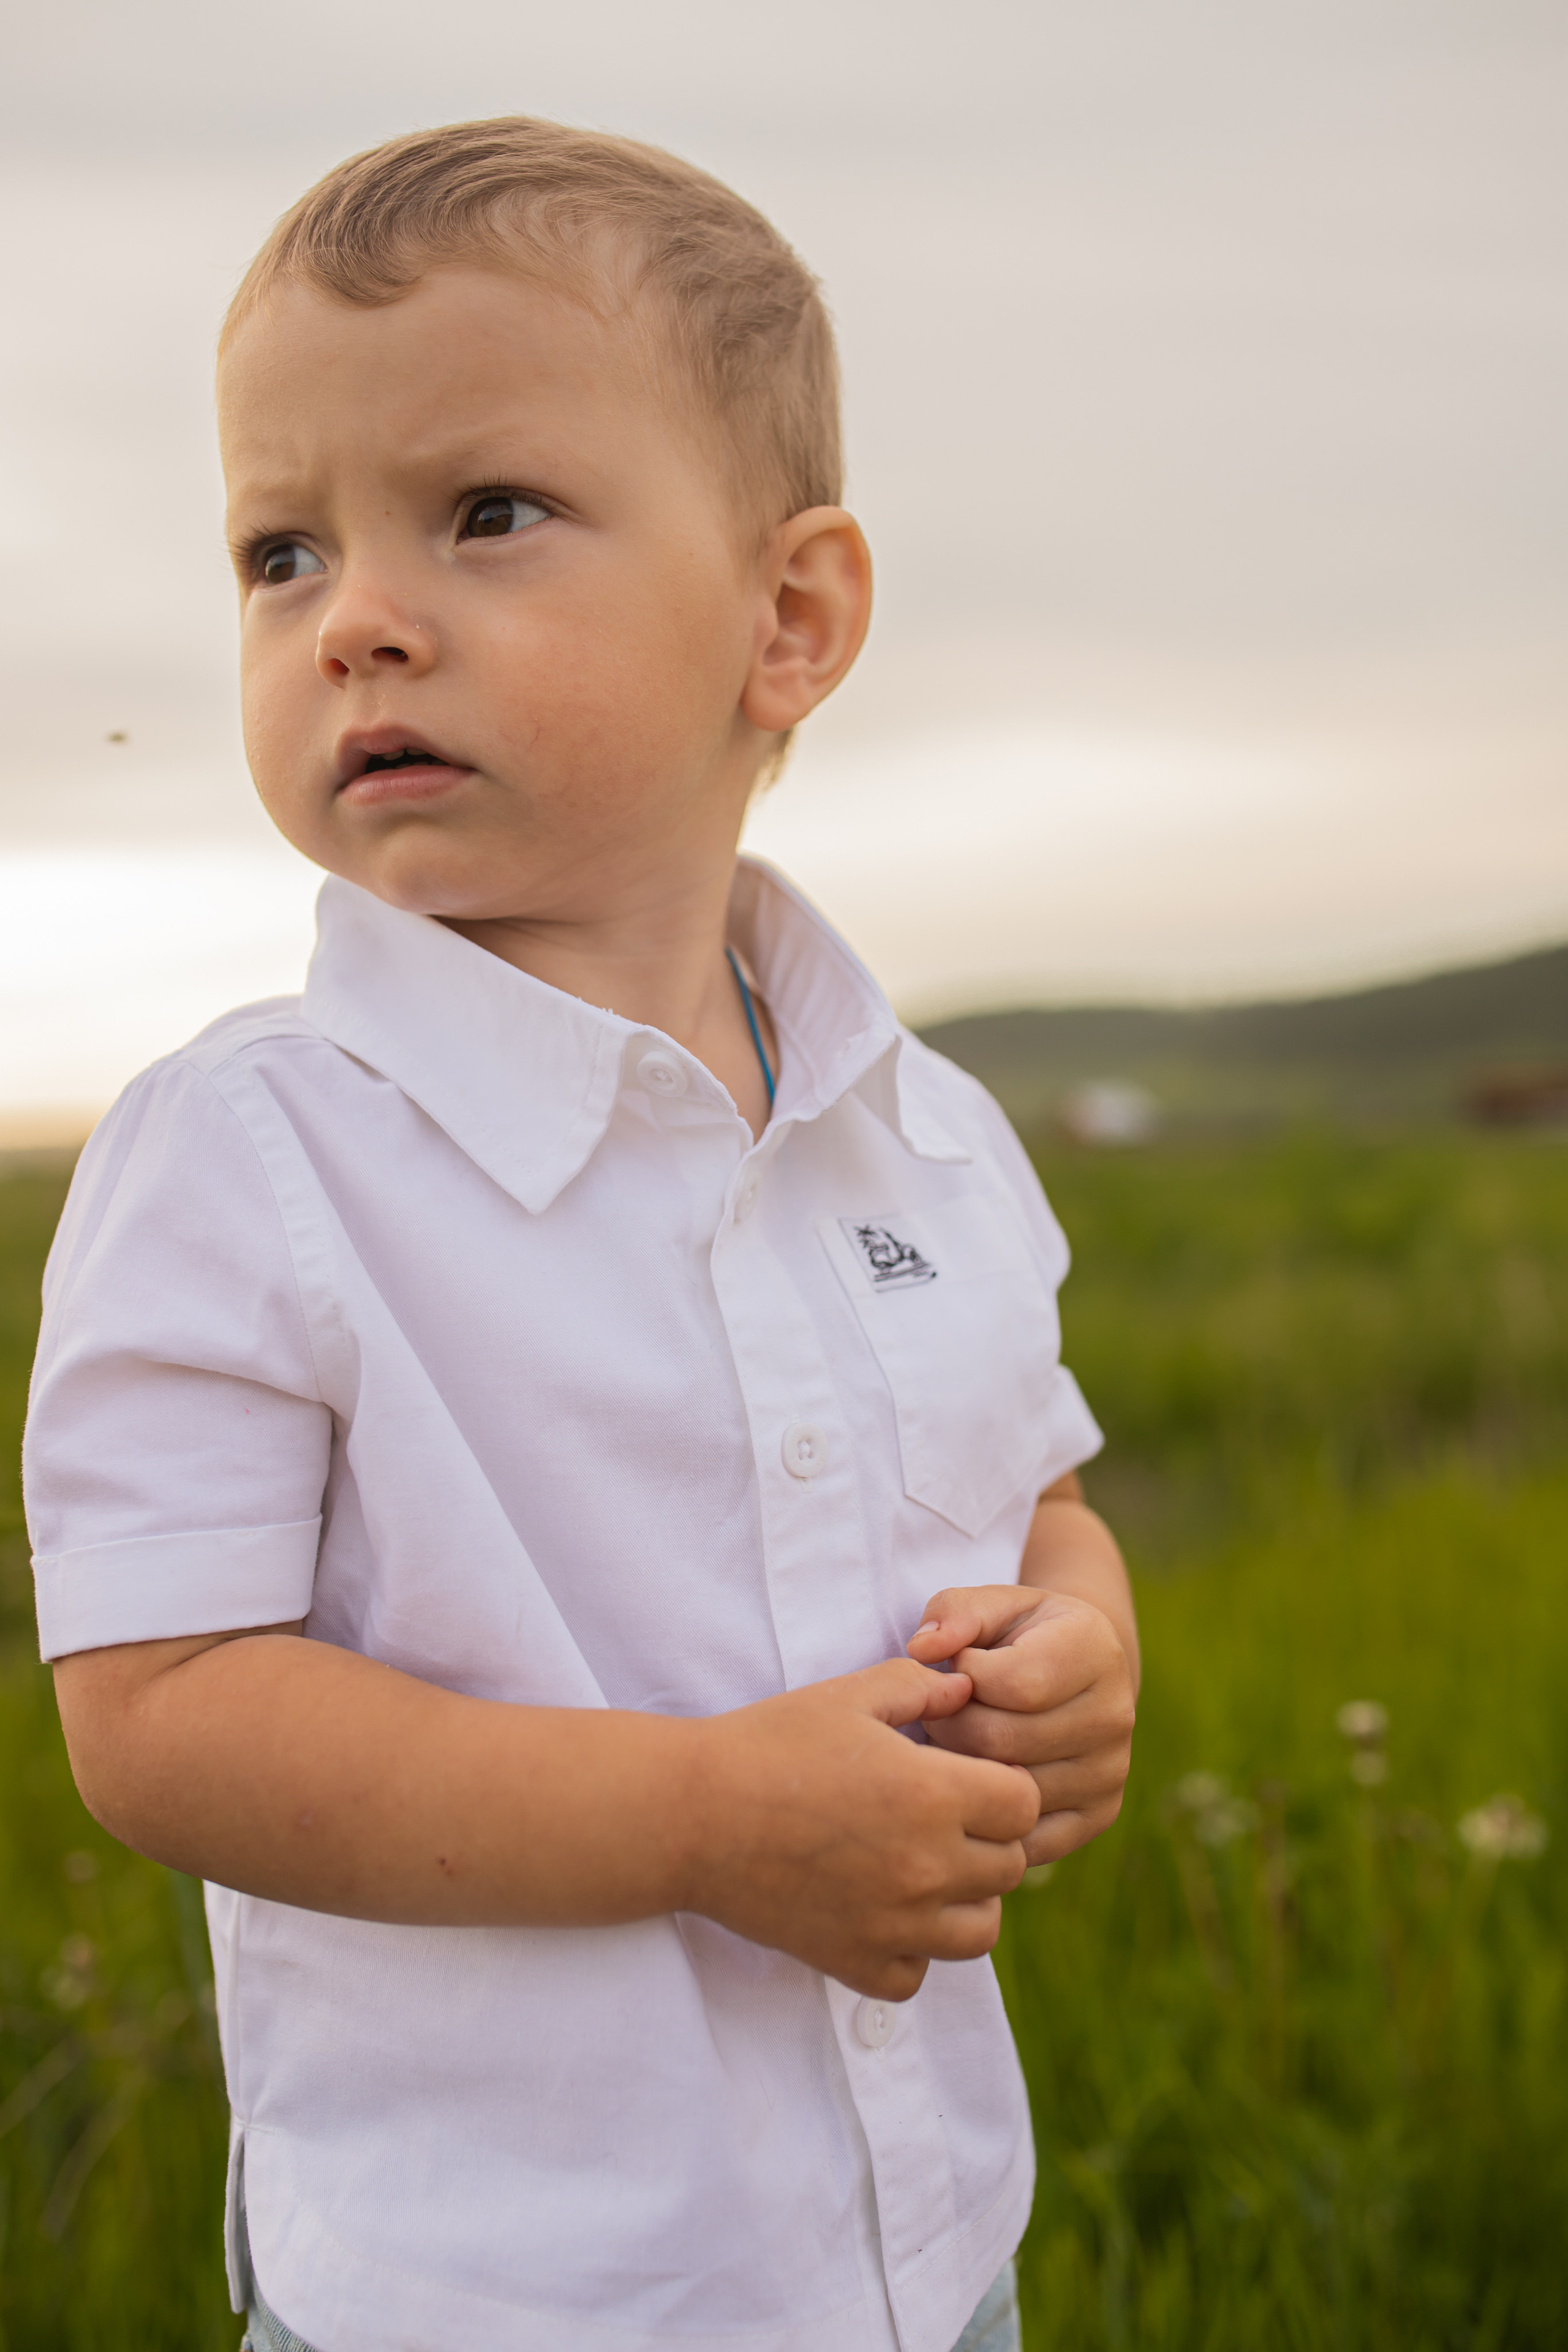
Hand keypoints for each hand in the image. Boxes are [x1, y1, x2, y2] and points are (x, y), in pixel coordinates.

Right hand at [685, 1659, 1039, 1998]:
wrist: (691, 1816)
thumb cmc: (769, 1744)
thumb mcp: (847, 1695)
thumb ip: (918, 1686)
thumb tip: (965, 1689)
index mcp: (931, 1794)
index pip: (1024, 1804)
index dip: (1003, 1784)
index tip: (967, 1775)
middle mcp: (925, 1867)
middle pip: (1010, 1867)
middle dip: (989, 1838)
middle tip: (944, 1816)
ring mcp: (892, 1923)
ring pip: (979, 1932)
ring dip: (965, 1900)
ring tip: (925, 1868)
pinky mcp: (854, 1961)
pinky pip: (917, 1974)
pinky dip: (912, 1950)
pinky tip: (884, 1910)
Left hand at [907, 1586, 1134, 1865]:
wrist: (1077, 1677)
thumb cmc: (1019, 1636)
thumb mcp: (990, 1606)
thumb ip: (952, 1612)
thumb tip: (921, 1650)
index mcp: (1094, 1649)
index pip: (1010, 1683)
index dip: (962, 1676)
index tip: (958, 1667)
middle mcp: (1115, 1714)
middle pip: (1001, 1740)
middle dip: (951, 1725)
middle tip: (941, 1712)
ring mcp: (1110, 1771)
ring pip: (1008, 1790)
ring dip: (964, 1768)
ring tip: (959, 1739)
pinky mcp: (1099, 1814)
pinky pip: (1026, 1835)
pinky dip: (989, 1815)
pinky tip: (976, 1780)